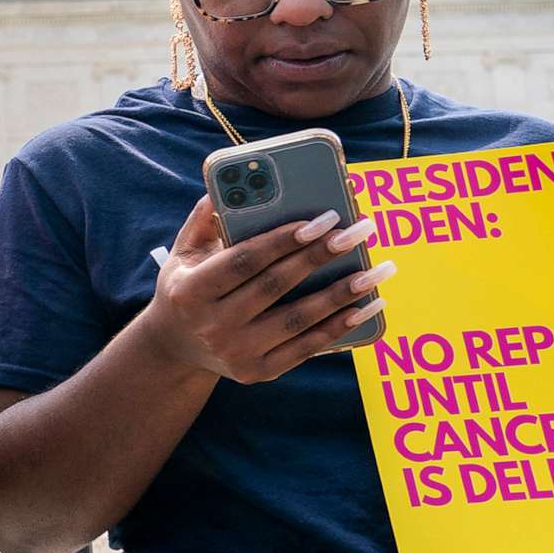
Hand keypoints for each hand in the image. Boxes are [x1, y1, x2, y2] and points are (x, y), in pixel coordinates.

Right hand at [138, 197, 388, 384]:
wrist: (174, 347)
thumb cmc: (187, 287)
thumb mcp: (183, 253)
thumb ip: (205, 218)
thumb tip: (236, 181)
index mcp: (190, 291)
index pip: (243, 261)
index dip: (283, 240)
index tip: (322, 220)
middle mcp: (212, 325)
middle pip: (276, 287)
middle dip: (321, 257)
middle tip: (358, 232)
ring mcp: (236, 353)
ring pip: (299, 319)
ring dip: (343, 293)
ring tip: (378, 270)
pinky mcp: (258, 372)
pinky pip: (307, 347)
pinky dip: (341, 326)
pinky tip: (368, 305)